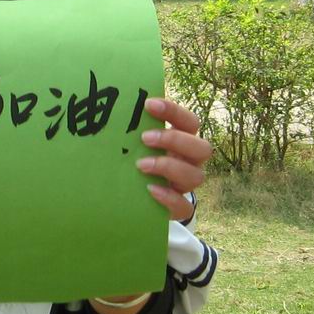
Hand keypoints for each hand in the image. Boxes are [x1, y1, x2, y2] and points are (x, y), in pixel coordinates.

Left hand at [134, 96, 211, 223]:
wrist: (134, 196)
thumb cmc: (135, 158)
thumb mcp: (136, 142)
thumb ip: (131, 127)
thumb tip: (111, 107)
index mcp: (183, 140)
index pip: (189, 122)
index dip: (174, 111)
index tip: (148, 104)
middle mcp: (190, 161)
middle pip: (202, 148)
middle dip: (174, 140)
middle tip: (145, 137)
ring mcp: (186, 185)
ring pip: (196, 176)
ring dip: (169, 167)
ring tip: (141, 165)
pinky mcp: (178, 208)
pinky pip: (184, 206)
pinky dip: (169, 197)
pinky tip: (150, 189)